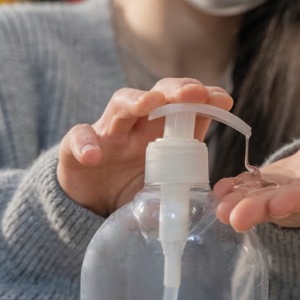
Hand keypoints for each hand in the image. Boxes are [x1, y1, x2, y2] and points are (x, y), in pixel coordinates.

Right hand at [58, 78, 232, 215]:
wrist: (89, 209)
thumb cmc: (132, 190)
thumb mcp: (162, 188)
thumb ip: (183, 189)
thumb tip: (216, 201)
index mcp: (163, 134)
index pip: (186, 108)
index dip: (204, 100)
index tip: (223, 99)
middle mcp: (137, 127)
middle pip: (157, 96)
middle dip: (176, 90)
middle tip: (193, 92)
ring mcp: (107, 135)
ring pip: (120, 105)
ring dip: (135, 101)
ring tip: (149, 103)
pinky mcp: (76, 150)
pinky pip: (78, 138)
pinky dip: (85, 144)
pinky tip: (94, 156)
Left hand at [213, 114, 299, 231]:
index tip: (278, 204)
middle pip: (286, 207)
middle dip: (260, 211)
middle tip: (236, 217)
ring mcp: (287, 199)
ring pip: (264, 203)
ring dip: (241, 205)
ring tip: (220, 208)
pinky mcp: (269, 191)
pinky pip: (252, 194)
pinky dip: (235, 193)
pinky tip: (219, 191)